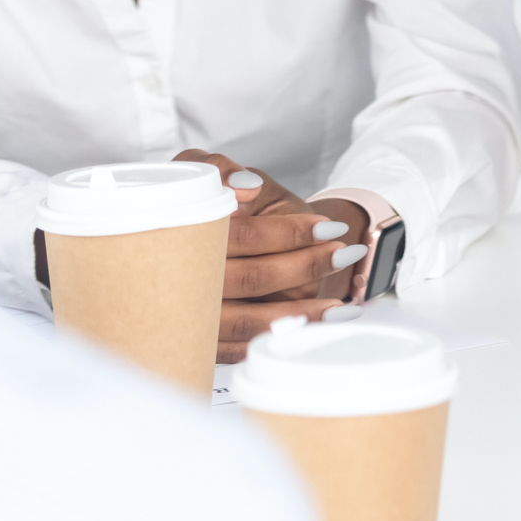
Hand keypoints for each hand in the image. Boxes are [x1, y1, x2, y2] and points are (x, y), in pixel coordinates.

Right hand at [177, 151, 369, 361]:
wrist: (249, 246)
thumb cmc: (248, 212)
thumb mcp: (239, 183)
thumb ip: (227, 173)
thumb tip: (243, 186)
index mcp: (176, 228)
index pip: (239, 235)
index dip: (285, 232)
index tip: (328, 228)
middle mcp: (175, 274)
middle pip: (246, 277)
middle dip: (302, 269)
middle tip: (344, 255)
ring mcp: (183, 312)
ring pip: (241, 321)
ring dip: (296, 313)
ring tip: (342, 305)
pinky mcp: (197, 338)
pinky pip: (236, 348)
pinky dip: (277, 339)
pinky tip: (317, 330)